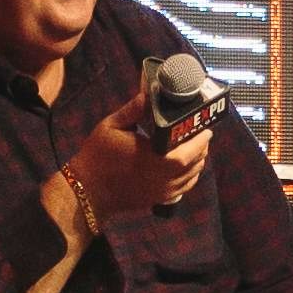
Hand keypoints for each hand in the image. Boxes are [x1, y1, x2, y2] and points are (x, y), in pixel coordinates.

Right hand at [56, 92, 214, 243]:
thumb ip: (133, 109)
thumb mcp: (112, 126)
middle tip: (200, 133)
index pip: (189, 150)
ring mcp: (162, 192)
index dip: (201, 139)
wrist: (88, 190)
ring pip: (192, 177)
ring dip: (197, 161)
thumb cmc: (97, 156)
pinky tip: (185, 166)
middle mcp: (163, 177)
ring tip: (195, 147)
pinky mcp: (159, 200)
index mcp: (154, 157)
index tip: (205, 126)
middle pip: (195, 163)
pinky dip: (189, 177)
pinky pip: (183, 189)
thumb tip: (149, 93)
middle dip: (201, 147)